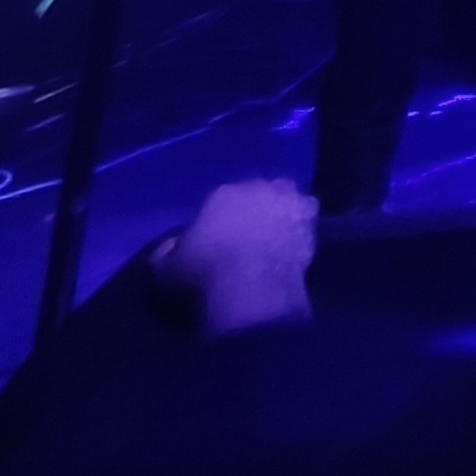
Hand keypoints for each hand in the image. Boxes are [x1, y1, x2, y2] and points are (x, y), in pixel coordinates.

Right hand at [155, 178, 315, 336]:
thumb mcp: (165, 269)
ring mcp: (288, 202)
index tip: (220, 234)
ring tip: (276, 232)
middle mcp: (258, 188)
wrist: (252, 287)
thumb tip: (169, 246)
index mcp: (221, 193)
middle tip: (250, 232)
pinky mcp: (310, 222)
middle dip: (254, 206)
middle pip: (257, 192)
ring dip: (282, 209)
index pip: (221, 198)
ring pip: (286, 197)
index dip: (221, 216)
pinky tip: (295, 242)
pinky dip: (301, 226)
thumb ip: (165, 252)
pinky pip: (306, 218)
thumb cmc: (203, 275)